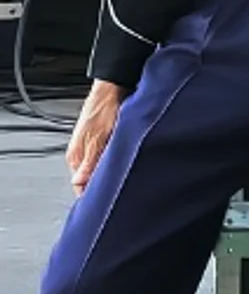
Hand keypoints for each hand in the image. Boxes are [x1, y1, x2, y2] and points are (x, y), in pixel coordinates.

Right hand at [67, 80, 128, 195]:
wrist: (112, 90)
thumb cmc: (104, 111)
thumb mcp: (97, 140)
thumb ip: (89, 163)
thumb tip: (79, 183)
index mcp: (76, 157)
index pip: (79, 185)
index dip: (91, 195)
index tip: (105, 204)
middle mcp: (82, 154)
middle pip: (90, 179)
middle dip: (103, 186)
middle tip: (119, 194)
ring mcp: (93, 148)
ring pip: (100, 169)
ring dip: (111, 174)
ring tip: (124, 181)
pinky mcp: (103, 142)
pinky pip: (108, 159)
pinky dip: (116, 163)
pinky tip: (127, 165)